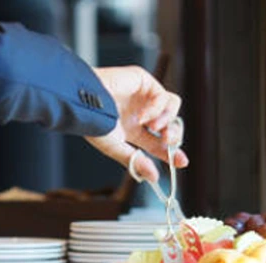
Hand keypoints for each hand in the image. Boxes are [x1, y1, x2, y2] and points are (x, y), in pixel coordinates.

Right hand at [85, 66, 188, 182]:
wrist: (83, 101)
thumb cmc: (93, 123)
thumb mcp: (116, 148)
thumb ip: (135, 162)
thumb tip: (153, 178)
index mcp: (133, 130)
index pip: (159, 143)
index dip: (172, 152)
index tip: (182, 161)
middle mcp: (140, 113)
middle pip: (170, 124)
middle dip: (173, 135)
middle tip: (167, 141)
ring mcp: (143, 96)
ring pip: (172, 107)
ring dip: (166, 121)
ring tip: (152, 127)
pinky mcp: (144, 81)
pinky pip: (163, 96)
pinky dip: (156, 109)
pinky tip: (142, 115)